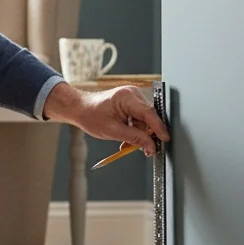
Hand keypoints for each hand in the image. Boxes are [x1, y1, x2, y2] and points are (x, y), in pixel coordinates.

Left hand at [43, 83, 169, 154]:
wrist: (79, 108)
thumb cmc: (90, 116)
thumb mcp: (113, 131)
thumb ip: (134, 138)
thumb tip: (150, 146)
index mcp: (127, 97)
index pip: (149, 114)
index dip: (158, 128)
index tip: (164, 140)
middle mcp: (132, 94)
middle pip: (147, 118)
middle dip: (144, 134)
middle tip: (143, 150)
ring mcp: (132, 97)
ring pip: (143, 120)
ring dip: (137, 134)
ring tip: (125, 144)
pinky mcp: (130, 102)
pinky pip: (138, 118)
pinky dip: (133, 129)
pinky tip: (126, 136)